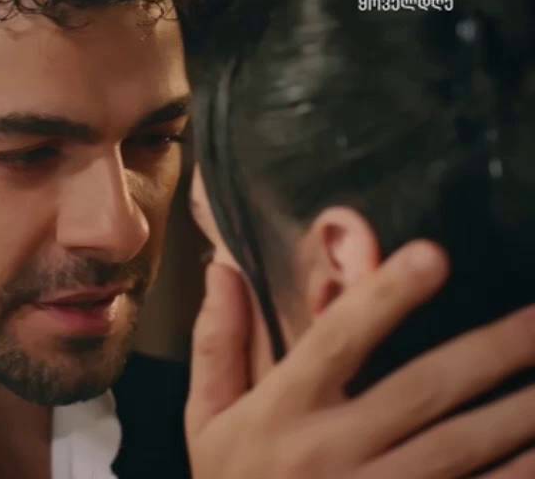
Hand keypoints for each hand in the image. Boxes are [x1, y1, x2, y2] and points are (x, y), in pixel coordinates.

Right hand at [185, 240, 534, 477]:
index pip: (334, 342)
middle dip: (491, 351)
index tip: (433, 254)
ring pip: (461, 447)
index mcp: (281, 412)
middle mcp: (329, 451)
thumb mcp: (208, 420)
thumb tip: (225, 268)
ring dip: (520, 413)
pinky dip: (515, 474)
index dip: (384, 298)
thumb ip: (219, 345)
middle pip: (421, 391)